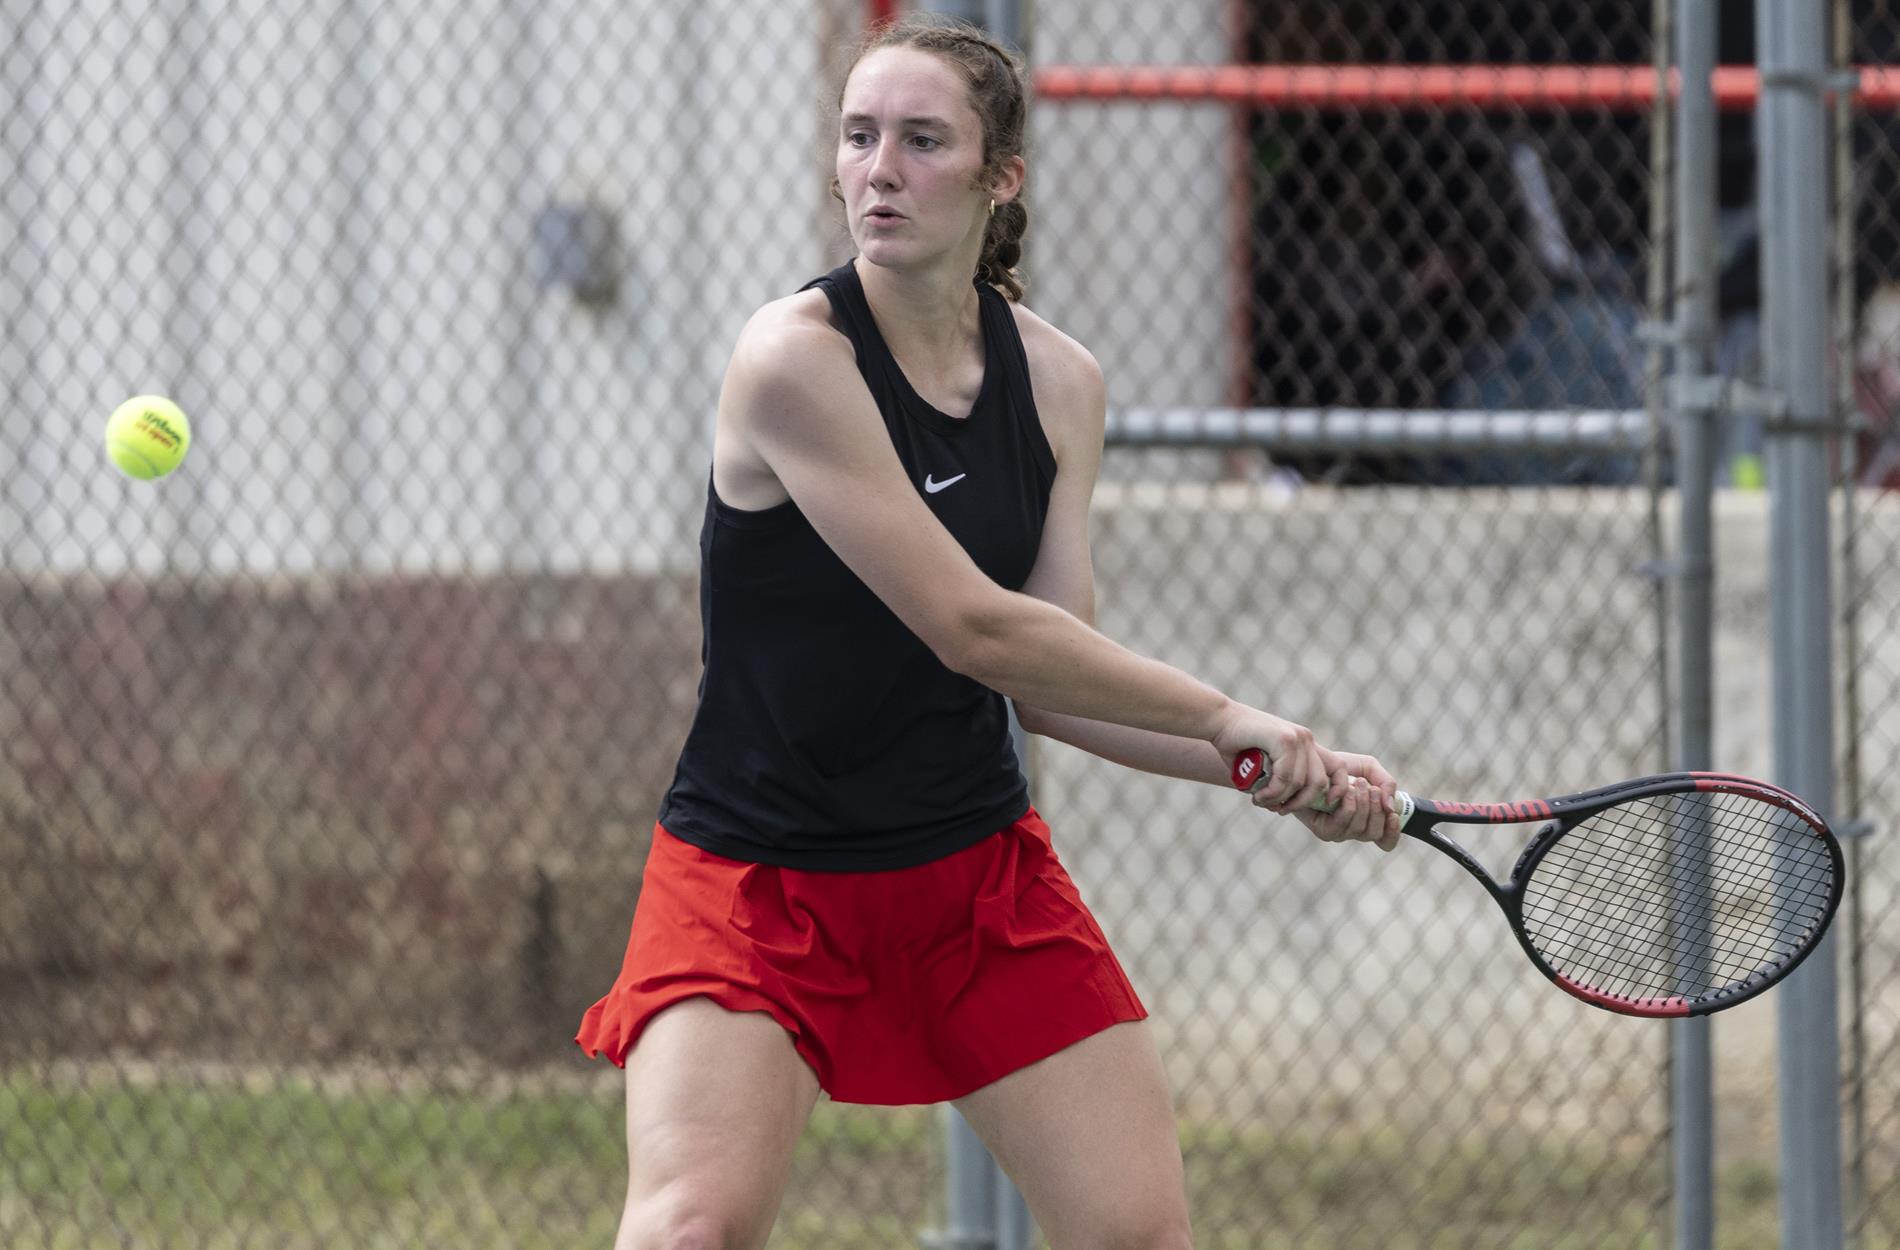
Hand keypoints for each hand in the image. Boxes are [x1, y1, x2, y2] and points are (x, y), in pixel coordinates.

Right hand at [1211, 706, 1328, 815]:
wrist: (1218, 720)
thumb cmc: (1236, 745)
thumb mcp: (1262, 767)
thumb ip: (1276, 783)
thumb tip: (1280, 807)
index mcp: (1306, 744)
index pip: (1339, 768)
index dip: (1337, 790)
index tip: (1318, 805)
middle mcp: (1306, 739)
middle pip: (1320, 783)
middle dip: (1300, 804)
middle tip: (1279, 809)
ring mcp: (1297, 737)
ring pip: (1300, 783)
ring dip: (1279, 799)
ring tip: (1261, 801)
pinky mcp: (1283, 738)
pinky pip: (1285, 777)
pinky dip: (1272, 792)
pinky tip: (1259, 795)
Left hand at [1293, 749, 1402, 851]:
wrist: (1316, 761)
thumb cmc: (1345, 767)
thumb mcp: (1371, 770)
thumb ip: (1388, 784)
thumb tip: (1390, 808)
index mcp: (1367, 820)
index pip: (1385, 841)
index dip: (1393, 832)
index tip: (1394, 815)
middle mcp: (1354, 830)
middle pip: (1374, 833)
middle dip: (1376, 809)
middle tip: (1371, 788)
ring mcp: (1339, 832)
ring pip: (1360, 830)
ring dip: (1363, 804)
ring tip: (1359, 783)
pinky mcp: (1323, 830)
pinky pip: (1342, 825)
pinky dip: (1349, 806)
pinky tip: (1349, 792)